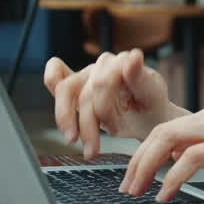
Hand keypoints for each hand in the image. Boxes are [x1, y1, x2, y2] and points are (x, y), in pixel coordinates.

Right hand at [43, 50, 180, 157]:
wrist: (148, 117)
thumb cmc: (151, 106)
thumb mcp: (152, 95)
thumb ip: (139, 76)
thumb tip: (134, 54)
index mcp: (123, 62)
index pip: (103, 81)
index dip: (105, 109)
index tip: (114, 131)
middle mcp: (103, 64)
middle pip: (84, 91)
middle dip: (88, 124)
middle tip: (94, 149)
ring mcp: (88, 73)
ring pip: (65, 89)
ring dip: (66, 119)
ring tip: (73, 141)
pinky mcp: (77, 84)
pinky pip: (56, 76)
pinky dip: (51, 80)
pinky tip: (55, 98)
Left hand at [119, 104, 203, 201]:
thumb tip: (182, 156)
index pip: (170, 126)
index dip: (146, 150)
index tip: (136, 172)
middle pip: (161, 130)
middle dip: (137, 159)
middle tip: (127, 185)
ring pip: (168, 139)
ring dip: (146, 167)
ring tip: (137, 189)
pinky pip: (191, 158)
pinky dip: (172, 177)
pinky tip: (166, 194)